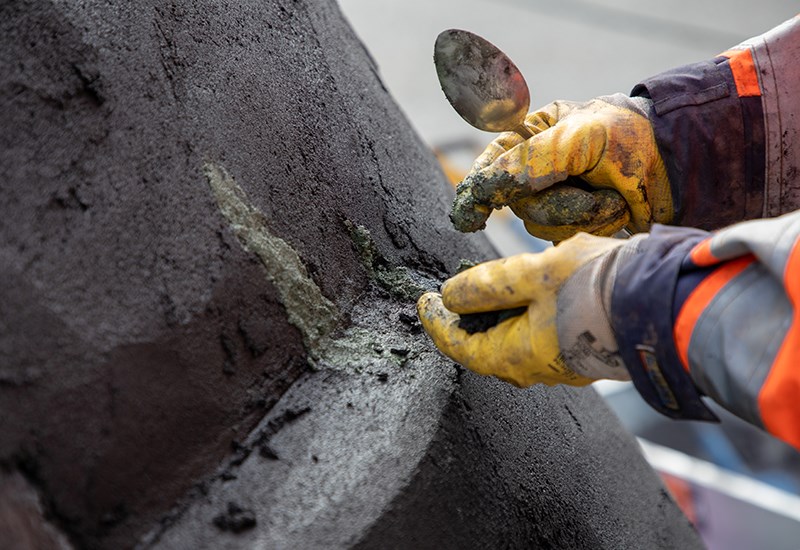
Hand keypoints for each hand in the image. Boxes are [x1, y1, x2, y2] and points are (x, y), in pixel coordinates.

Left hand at [417, 233, 629, 386]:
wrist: (669, 302)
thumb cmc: (598, 287)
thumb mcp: (533, 275)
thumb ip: (487, 285)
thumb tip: (450, 296)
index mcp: (516, 356)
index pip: (459, 346)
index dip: (436, 323)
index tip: (423, 301)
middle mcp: (537, 369)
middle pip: (487, 347)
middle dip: (467, 320)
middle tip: (453, 293)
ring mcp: (564, 363)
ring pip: (516, 341)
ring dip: (499, 315)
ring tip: (491, 286)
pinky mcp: (586, 350)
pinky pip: (543, 336)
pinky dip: (527, 315)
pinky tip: (535, 291)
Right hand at [450, 94, 672, 240]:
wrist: (680, 169)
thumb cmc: (632, 138)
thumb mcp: (582, 137)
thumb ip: (533, 159)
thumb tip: (489, 185)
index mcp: (532, 136)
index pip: (492, 163)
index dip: (477, 190)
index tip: (469, 216)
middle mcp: (537, 169)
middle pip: (517, 202)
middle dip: (557, 203)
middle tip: (595, 193)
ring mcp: (555, 198)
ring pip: (540, 224)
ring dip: (581, 216)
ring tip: (614, 199)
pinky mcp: (574, 225)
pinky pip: (563, 239)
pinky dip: (593, 227)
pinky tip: (616, 210)